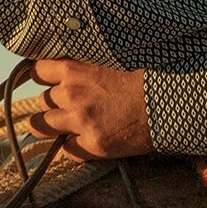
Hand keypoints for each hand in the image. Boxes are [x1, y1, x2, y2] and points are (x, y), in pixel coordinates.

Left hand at [27, 57, 153, 160]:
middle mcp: (72, 94)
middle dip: (53, 103)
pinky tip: (85, 140)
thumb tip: (64, 65)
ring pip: (42, 125)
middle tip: (68, 105)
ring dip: (51, 125)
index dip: (44, 77)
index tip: (50, 81)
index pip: (38, 71)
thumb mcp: (107, 58)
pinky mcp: (93, 144)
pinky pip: (66, 149)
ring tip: (64, 125)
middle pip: (42, 100)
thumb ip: (83, 62)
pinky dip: (72, 146)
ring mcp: (81, 120)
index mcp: (74, 69)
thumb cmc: (142, 76)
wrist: (168, 101)